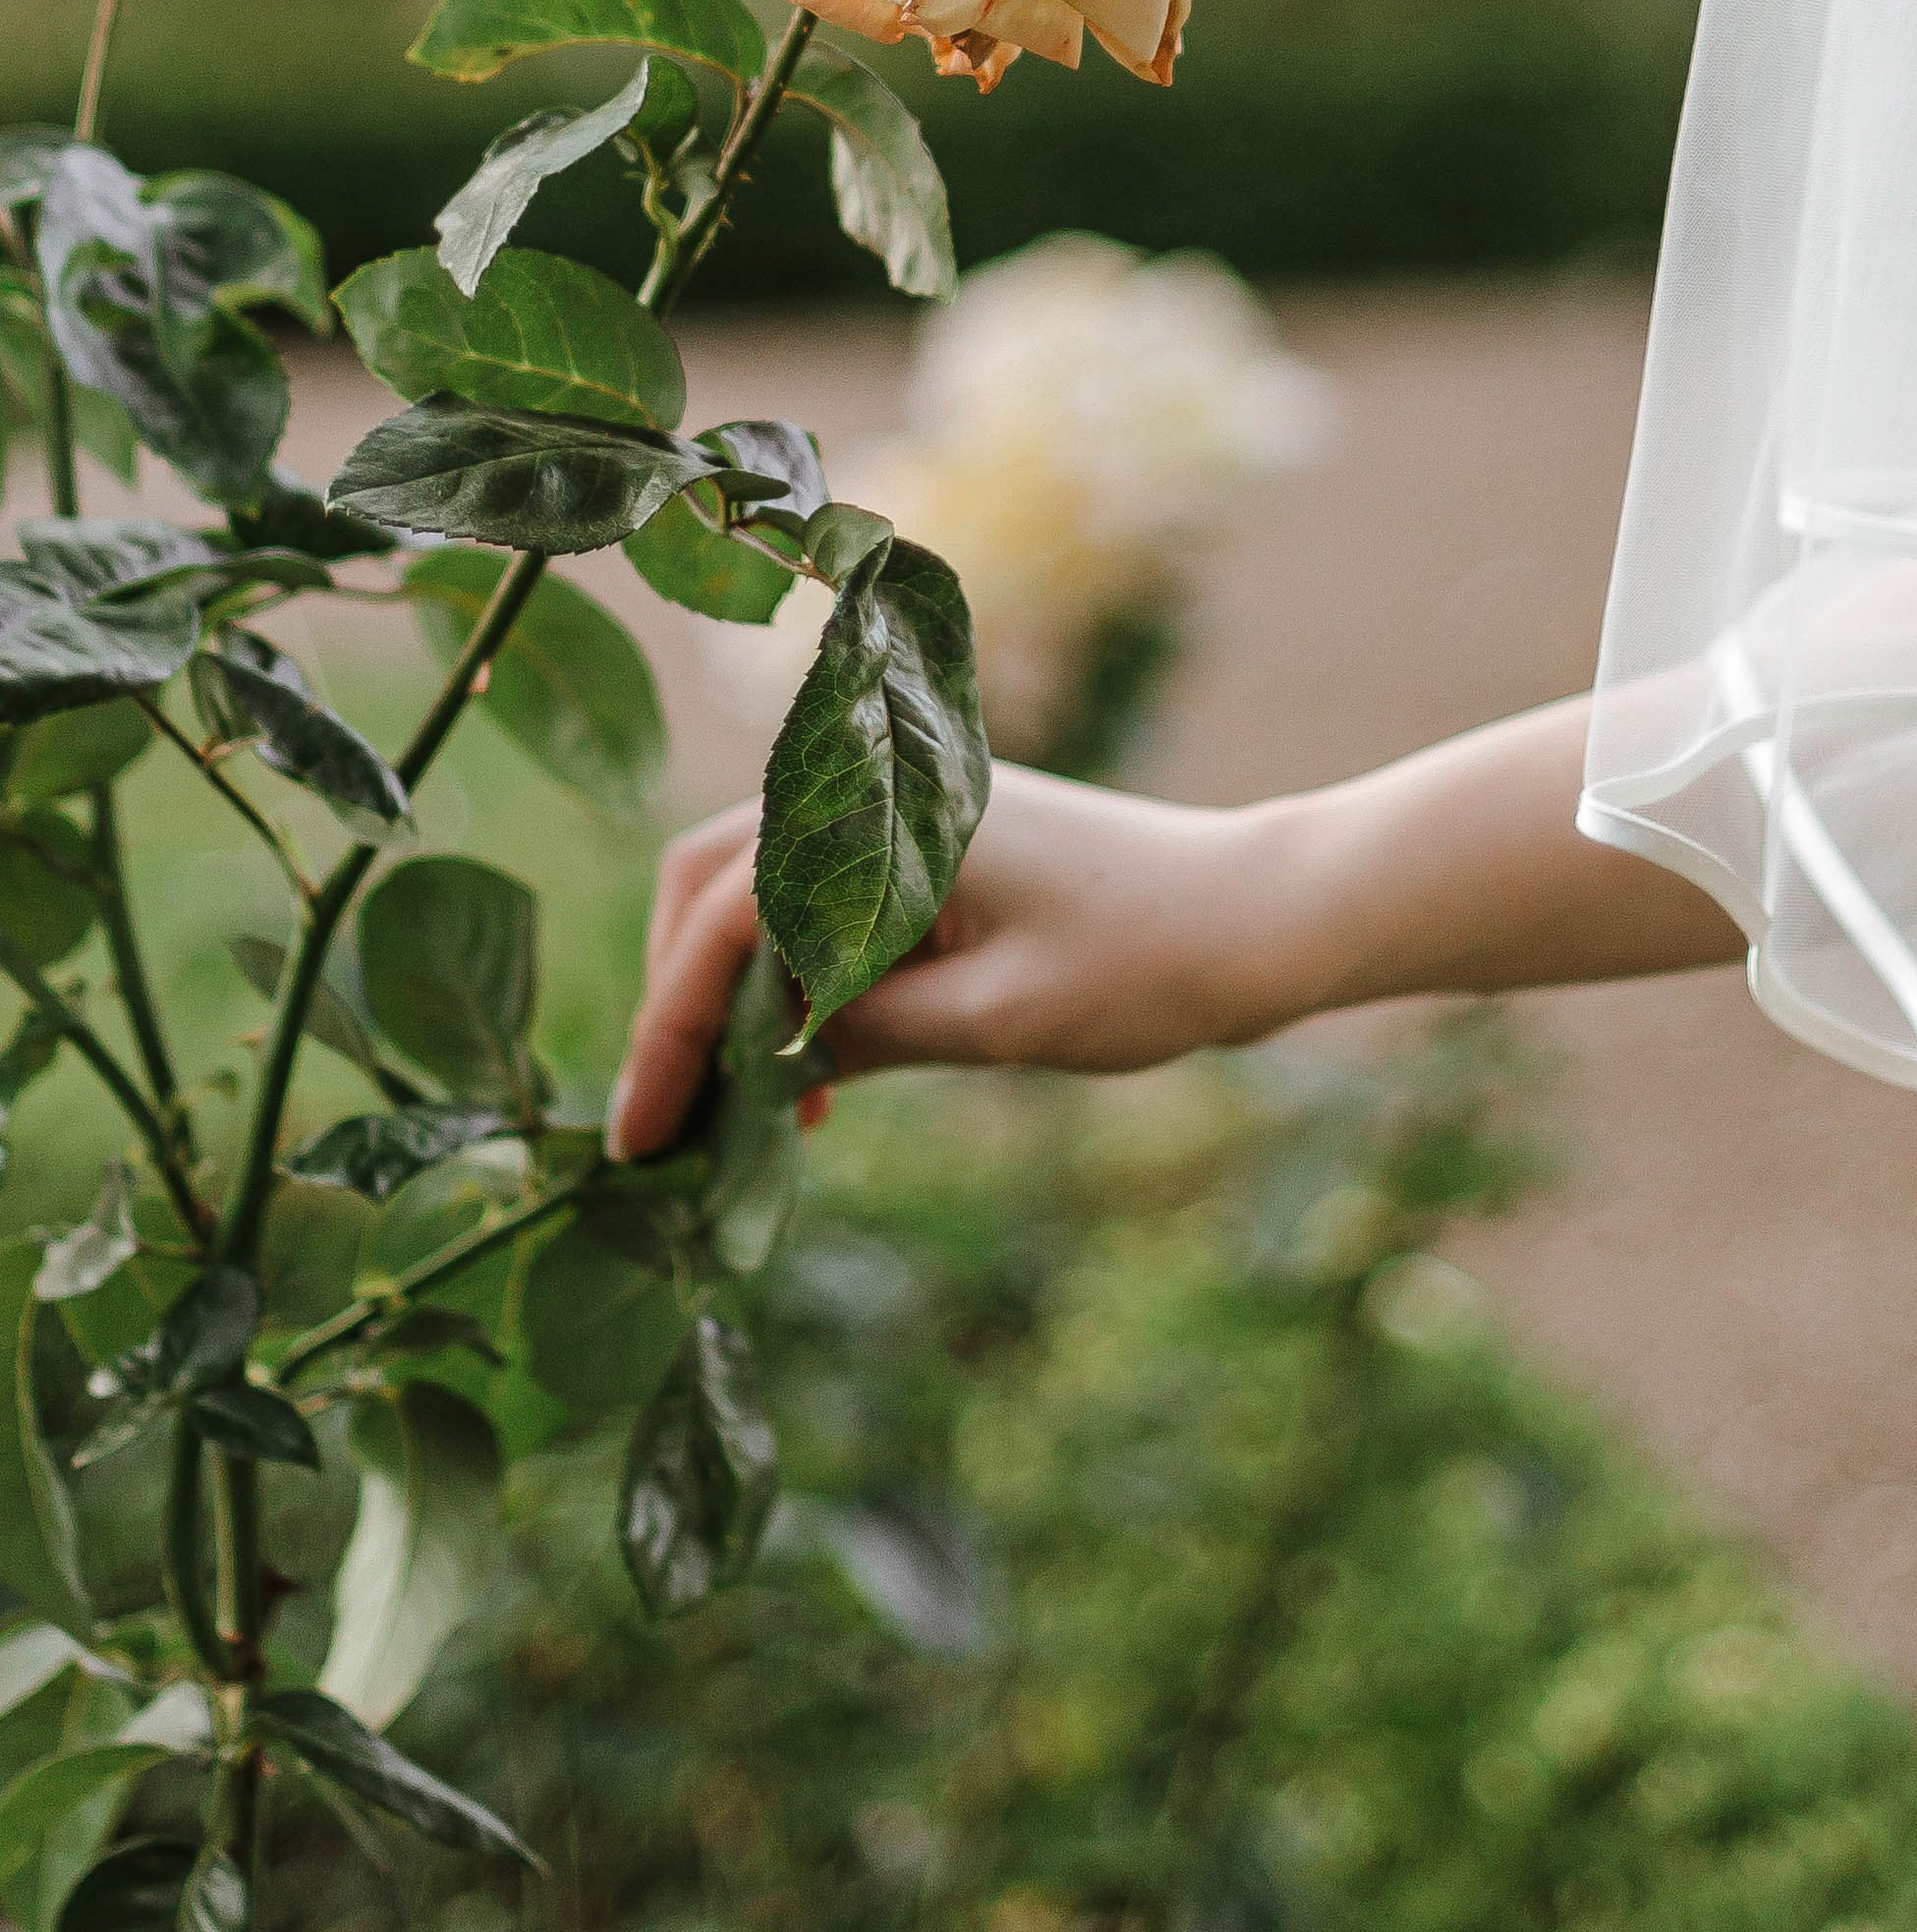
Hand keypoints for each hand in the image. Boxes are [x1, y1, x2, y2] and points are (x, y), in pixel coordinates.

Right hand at [606, 767, 1294, 1160]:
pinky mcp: (928, 847)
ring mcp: (901, 813)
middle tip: (666, 1124)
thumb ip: (859, 1034)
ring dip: (731, 1000)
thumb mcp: (993, 1021)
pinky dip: (795, 987)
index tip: (638, 1138)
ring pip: (757, 893)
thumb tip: (746, 1074)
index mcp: (888, 816)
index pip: (726, 917)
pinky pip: (821, 905)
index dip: (668, 1034)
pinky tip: (807, 1087)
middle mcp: (878, 793)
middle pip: (710, 881)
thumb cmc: (1148, 964)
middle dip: (674, 1001)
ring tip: (734, 1124)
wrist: (1263, 916)